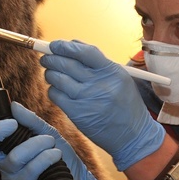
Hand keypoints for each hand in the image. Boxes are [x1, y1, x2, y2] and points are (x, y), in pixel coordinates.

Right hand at [0, 97, 97, 179]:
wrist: (76, 178)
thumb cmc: (57, 154)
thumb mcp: (46, 132)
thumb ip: (30, 120)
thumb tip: (14, 106)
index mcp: (2, 144)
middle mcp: (0, 160)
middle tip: (13, 123)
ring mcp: (9, 175)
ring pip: (14, 157)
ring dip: (35, 145)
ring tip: (50, 141)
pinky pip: (30, 170)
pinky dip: (45, 159)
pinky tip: (56, 155)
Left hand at [40, 39, 164, 170]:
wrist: (132, 135)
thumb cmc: (124, 104)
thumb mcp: (119, 78)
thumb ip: (97, 62)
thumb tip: (71, 45)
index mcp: (111, 71)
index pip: (84, 52)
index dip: (65, 46)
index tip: (55, 44)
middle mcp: (99, 84)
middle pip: (66, 63)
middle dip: (51, 57)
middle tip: (46, 57)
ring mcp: (86, 99)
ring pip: (57, 78)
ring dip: (49, 73)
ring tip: (51, 73)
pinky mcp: (76, 113)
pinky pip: (55, 95)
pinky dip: (52, 89)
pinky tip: (57, 89)